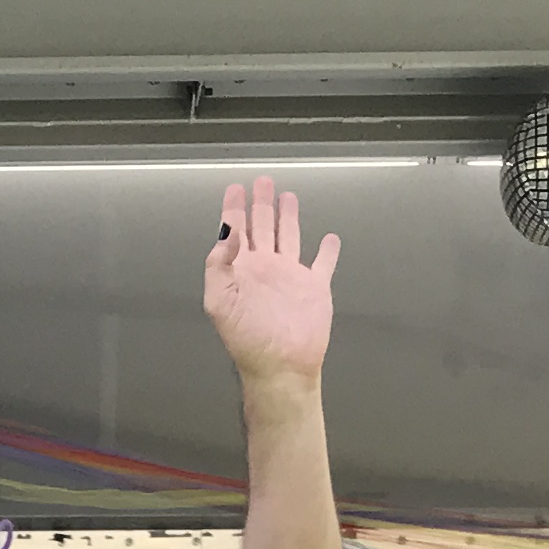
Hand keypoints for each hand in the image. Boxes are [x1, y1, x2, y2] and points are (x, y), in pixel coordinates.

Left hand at [205, 177, 336, 388]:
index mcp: (241, 270)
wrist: (280, 365)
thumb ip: (218, 265)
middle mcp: (265, 269)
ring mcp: (291, 276)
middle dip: (260, 204)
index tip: (234, 189)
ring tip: (287, 196)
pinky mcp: (315, 287)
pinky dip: (327, 252)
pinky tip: (329, 238)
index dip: (233, 210)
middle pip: (262, 227)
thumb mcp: (219, 301)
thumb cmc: (247, 338)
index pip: (235, 232)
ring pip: (290, 237)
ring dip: (288, 217)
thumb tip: (227, 233)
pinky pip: (323, 264)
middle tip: (261, 182)